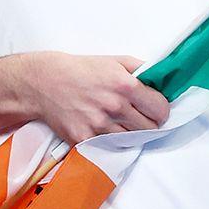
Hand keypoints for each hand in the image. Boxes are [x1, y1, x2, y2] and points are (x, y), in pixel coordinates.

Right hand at [11, 52, 169, 140]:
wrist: (44, 82)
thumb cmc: (81, 70)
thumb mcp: (114, 61)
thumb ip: (142, 69)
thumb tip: (164, 79)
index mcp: (125, 85)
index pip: (161, 109)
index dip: (160, 110)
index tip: (154, 109)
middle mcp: (114, 106)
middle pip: (149, 129)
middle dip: (147, 123)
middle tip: (136, 116)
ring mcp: (99, 126)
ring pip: (131, 140)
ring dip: (128, 132)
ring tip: (117, 120)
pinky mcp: (85, 139)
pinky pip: (108, 147)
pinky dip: (109, 141)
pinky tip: (101, 127)